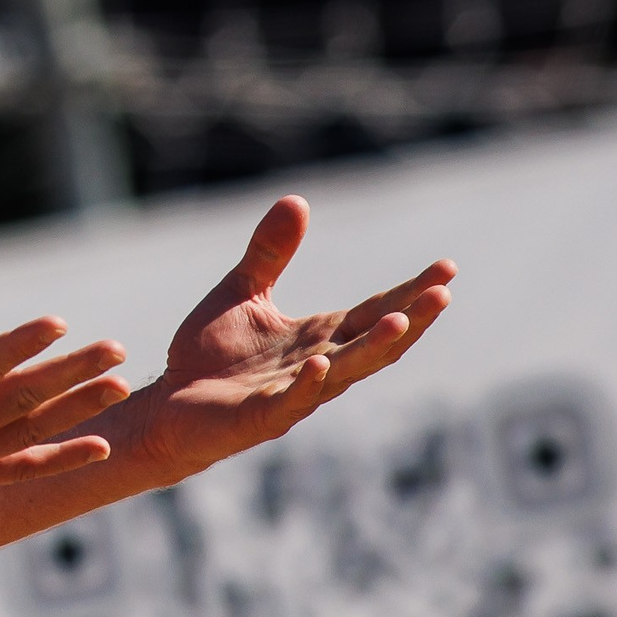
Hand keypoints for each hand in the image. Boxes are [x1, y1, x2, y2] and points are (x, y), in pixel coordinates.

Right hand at [0, 269, 131, 545]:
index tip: (54, 323)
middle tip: (114, 348)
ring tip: (120, 385)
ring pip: (25, 434)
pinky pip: (16, 471)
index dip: (14, 346)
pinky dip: (58, 460)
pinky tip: (98, 448)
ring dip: (75, 409)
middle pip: (15, 403)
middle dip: (67, 373)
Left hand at [100, 195, 454, 484]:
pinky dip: (308, 384)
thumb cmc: (209, 354)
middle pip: (375, 341)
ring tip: (402, 322)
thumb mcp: (243, 291)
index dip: (411, 293)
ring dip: (374, 349)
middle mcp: (319, 365)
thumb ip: (270, 253)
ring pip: (346, 372)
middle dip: (412, 319)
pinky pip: (291, 401)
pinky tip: (320, 364)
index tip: (446, 268)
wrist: (170, 404)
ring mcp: (294, 393)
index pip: (375, 311)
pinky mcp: (261, 417)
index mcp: (319, 336)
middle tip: (443, 292)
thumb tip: (298, 199)